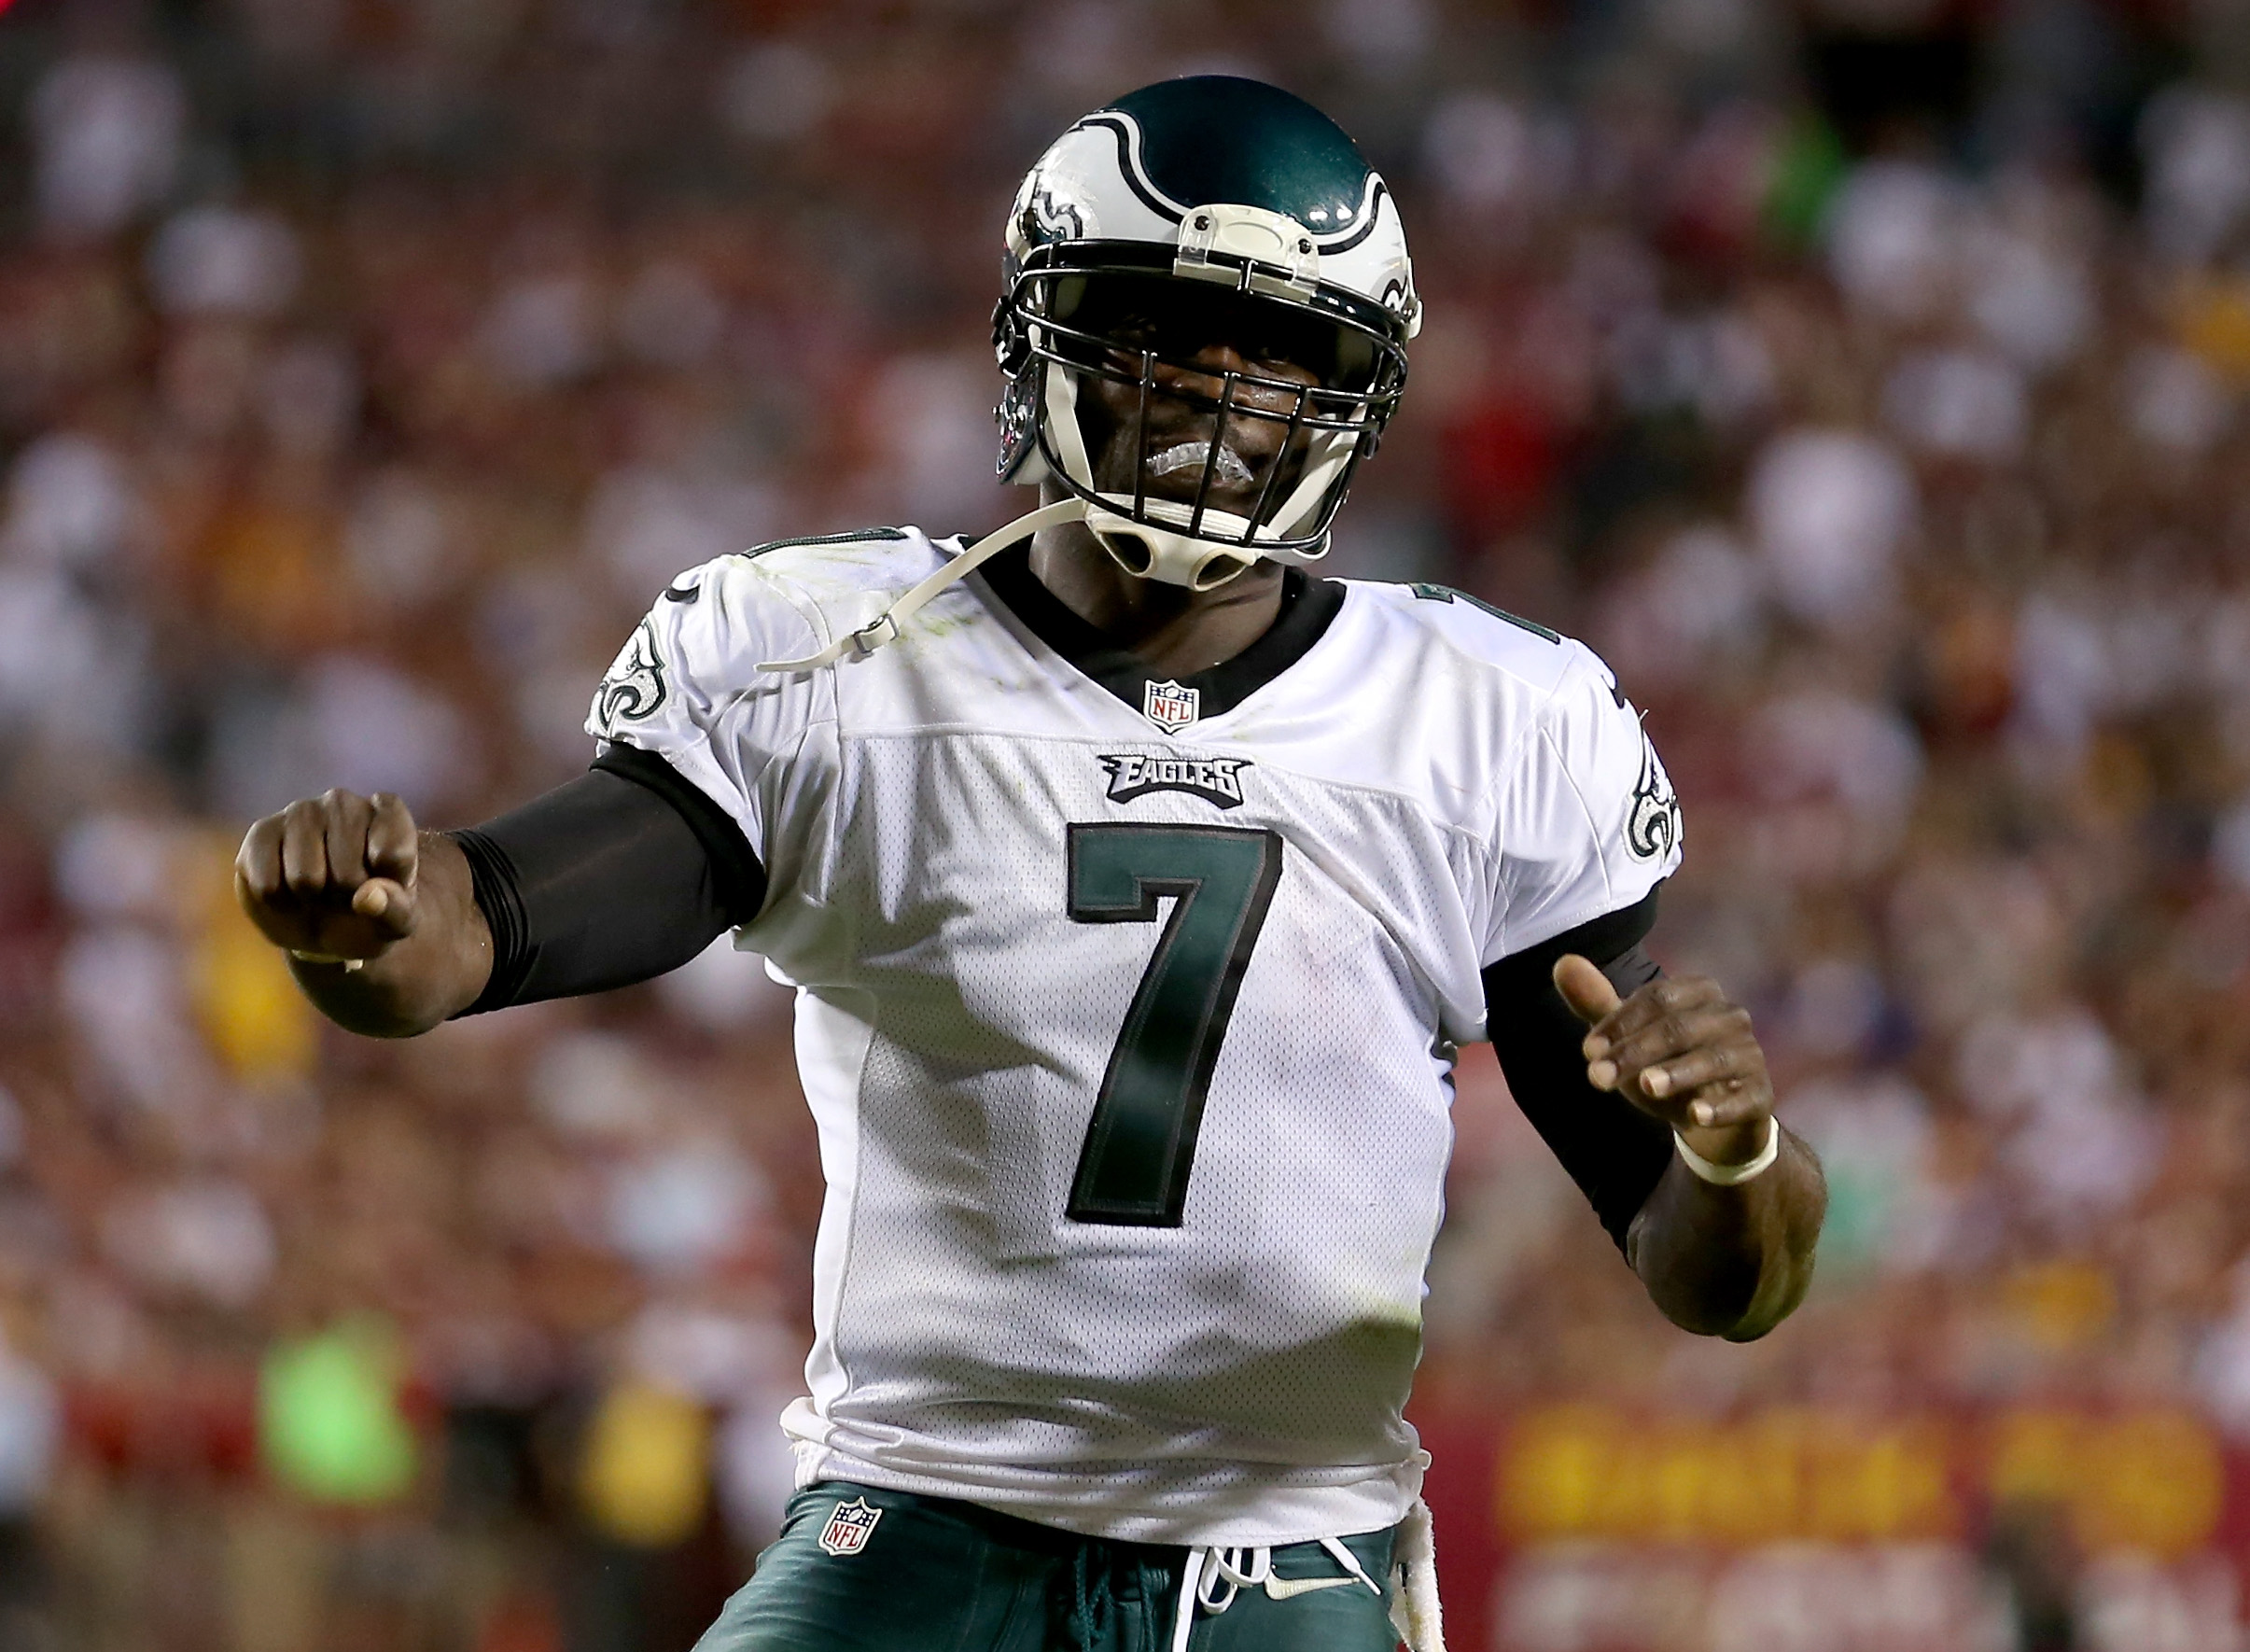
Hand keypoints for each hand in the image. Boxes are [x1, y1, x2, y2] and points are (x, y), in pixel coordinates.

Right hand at [235, 789, 419, 965]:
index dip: (389, 886)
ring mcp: (300, 812)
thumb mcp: (399, 922)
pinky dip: (280, 903)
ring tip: (319, 890)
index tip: (387, 886)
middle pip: (348, 873)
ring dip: (311, 900)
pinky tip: (290, 890)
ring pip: (305, 879)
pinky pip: (268, 885)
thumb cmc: (373, 912)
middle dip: (345, 898)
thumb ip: (394, 910)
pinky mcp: (261, 832)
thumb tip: (367, 898)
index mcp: (388, 812)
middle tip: (345, 894)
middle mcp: (344, 802)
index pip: (394, 855)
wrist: (327, 921)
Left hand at [1552, 956, 1772, 1165]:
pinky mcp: (1761, 1094)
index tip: (1588, 1051)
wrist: (1712, 1116)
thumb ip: (1597, 1003)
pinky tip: (1696, 1116)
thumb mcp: (1628, 1037)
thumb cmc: (1664, 1064)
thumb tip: (1562, 962)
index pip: (1657, 998)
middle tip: (1597, 1077)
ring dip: (1676, 1074)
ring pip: (1713, 1059)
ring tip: (1645, 1087)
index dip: (1620, 1023)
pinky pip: (1745, 1097)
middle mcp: (1729, 1017)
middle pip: (1679, 1027)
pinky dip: (1721, 1106)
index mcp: (1698, 992)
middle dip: (1635, 1053)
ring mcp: (1750, 1055)